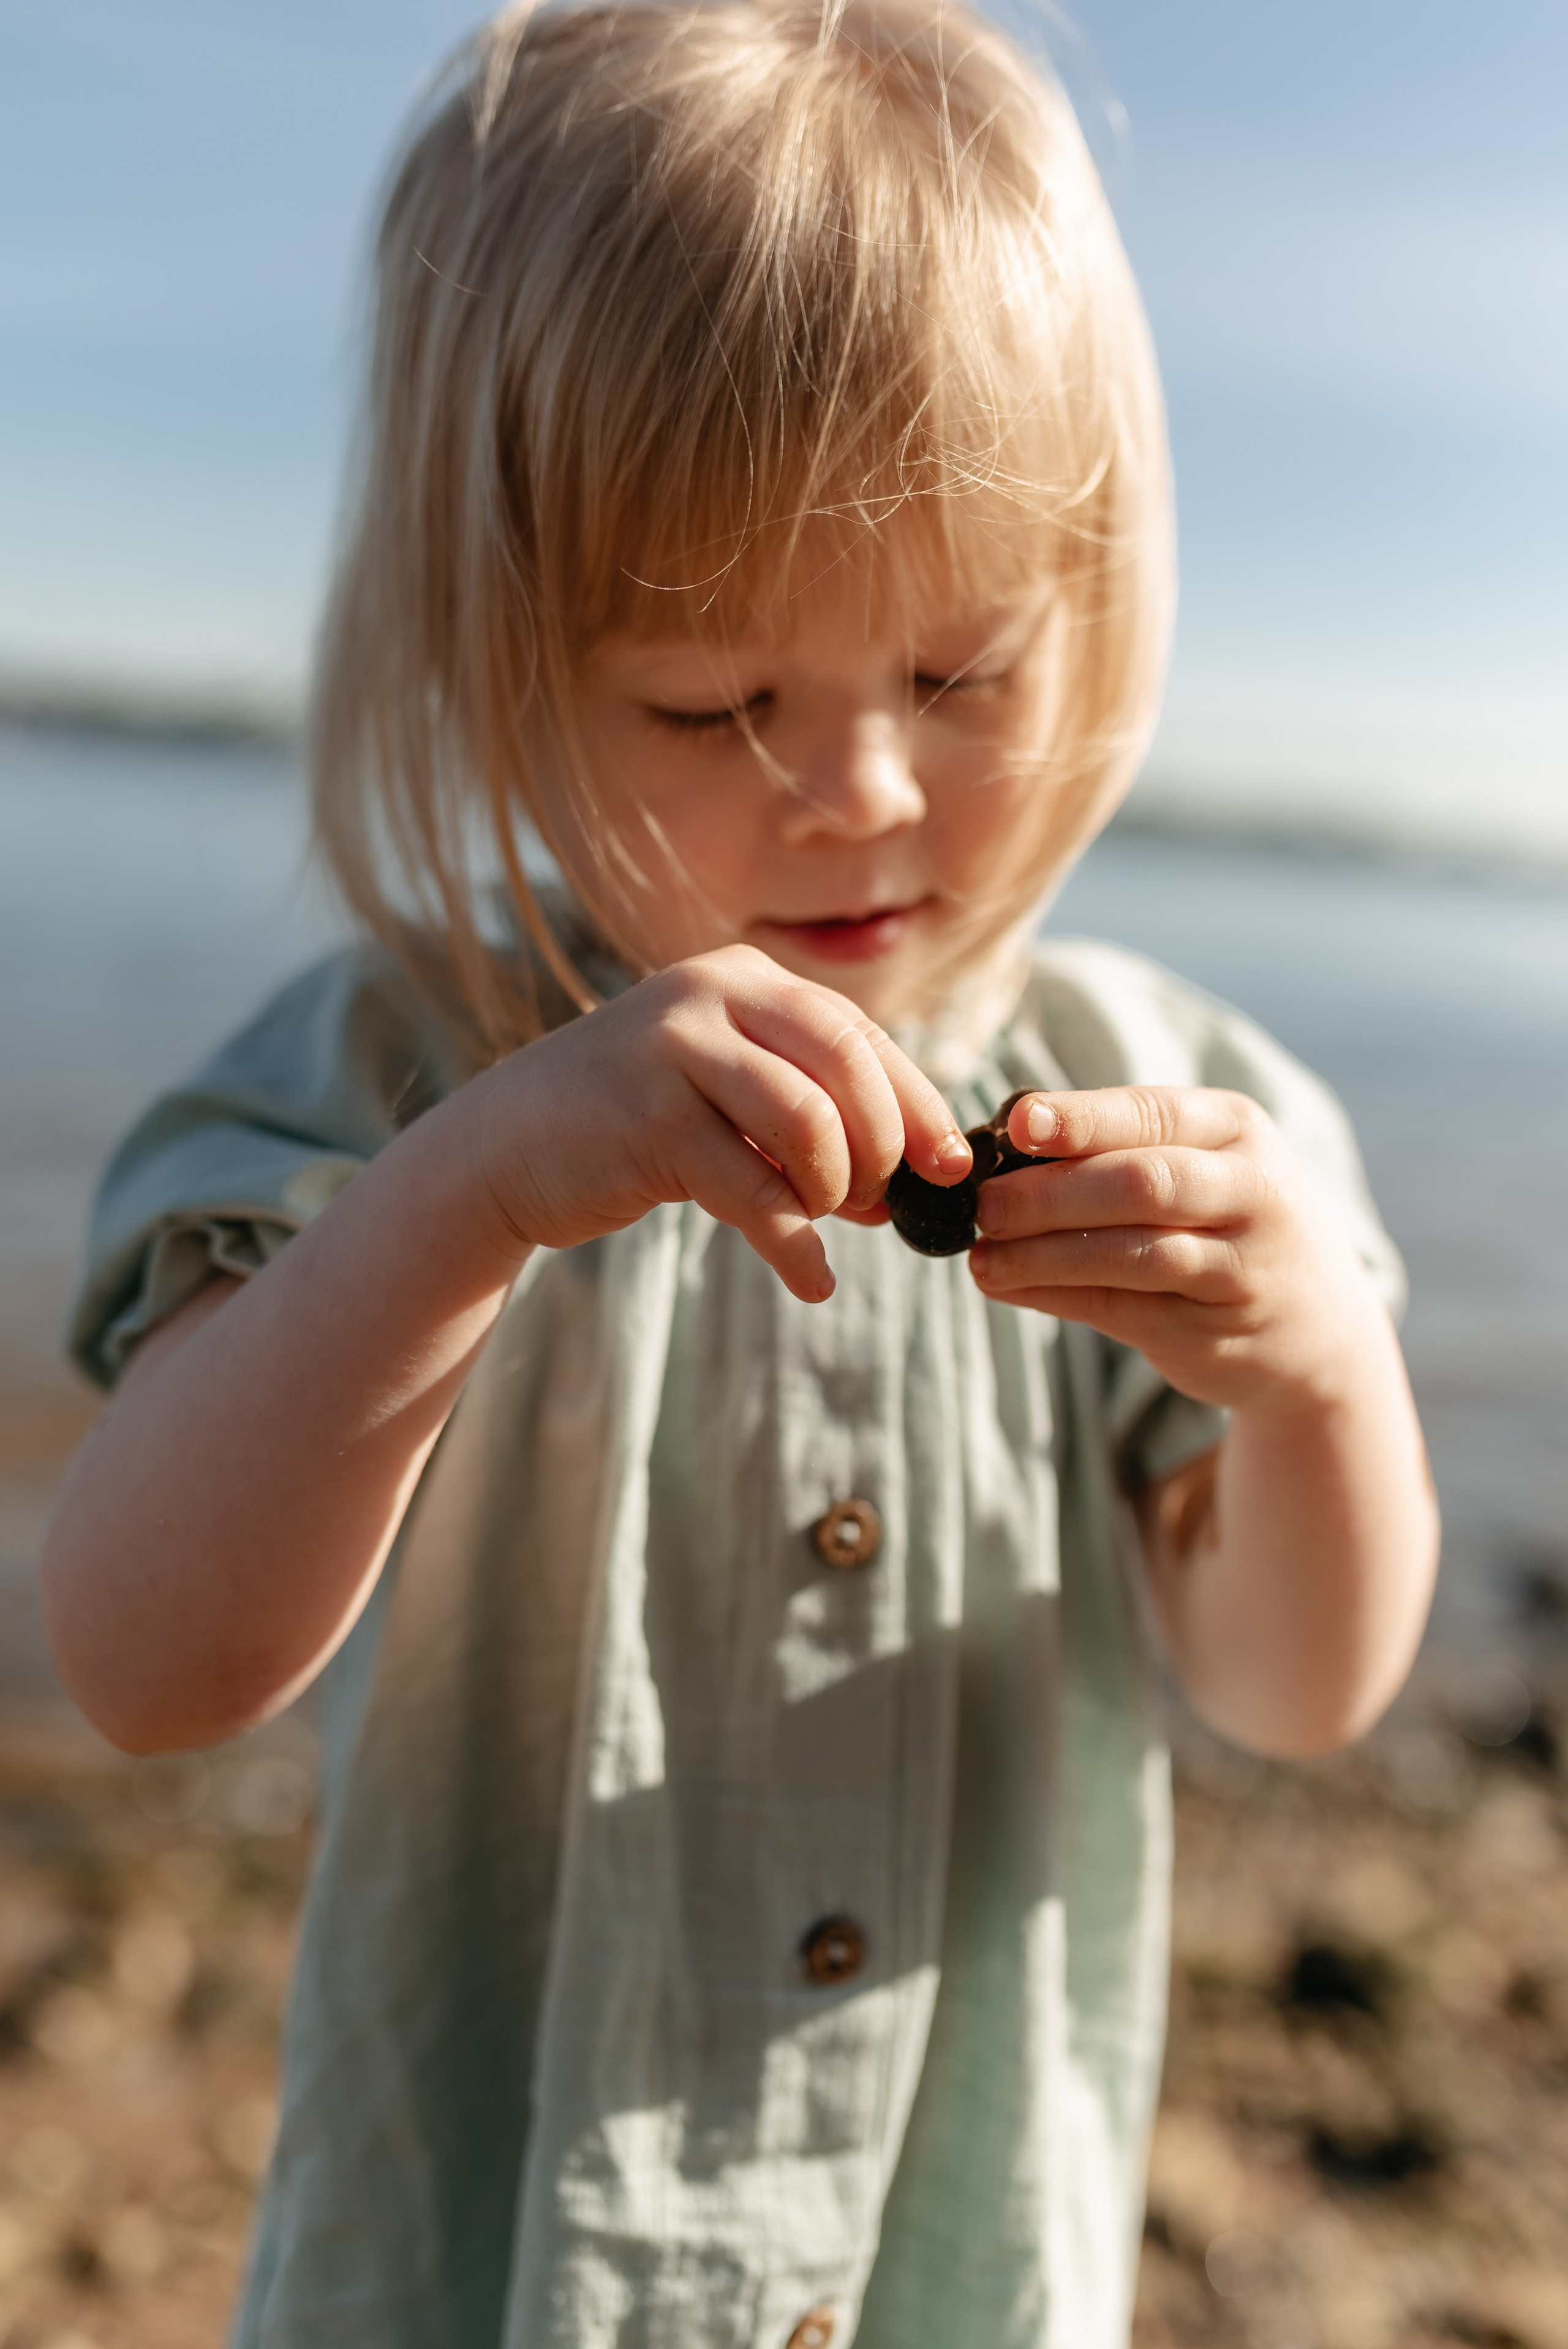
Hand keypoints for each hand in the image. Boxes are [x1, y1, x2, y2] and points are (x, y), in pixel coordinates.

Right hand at [471, 945, 971, 1302]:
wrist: (507, 1146)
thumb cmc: (634, 1125)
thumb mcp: (727, 1096)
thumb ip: (812, 1115)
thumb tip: (913, 1180)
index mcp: (745, 979)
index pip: (860, 1034)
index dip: (917, 1104)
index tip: (949, 1168)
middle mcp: (713, 994)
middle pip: (846, 1063)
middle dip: (882, 1144)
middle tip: (874, 1203)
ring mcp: (674, 1049)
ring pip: (807, 1119)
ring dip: (833, 1187)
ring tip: (819, 1221)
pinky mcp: (645, 1118)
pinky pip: (751, 1190)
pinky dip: (794, 1246)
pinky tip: (811, 1282)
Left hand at [969, 1087, 1382, 1413]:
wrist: (1318, 1328)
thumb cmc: (1225, 1221)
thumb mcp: (1199, 1164)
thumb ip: (1118, 1149)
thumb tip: (1002, 1139)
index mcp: (1237, 1131)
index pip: (1151, 1115)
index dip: (1080, 1119)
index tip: (1014, 1124)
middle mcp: (1252, 1194)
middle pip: (1140, 1183)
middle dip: (1049, 1193)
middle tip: (984, 1203)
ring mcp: (1239, 1268)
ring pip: (1130, 1254)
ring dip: (1043, 1254)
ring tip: (983, 1256)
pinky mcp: (1213, 1333)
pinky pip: (1121, 1309)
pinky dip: (1055, 1296)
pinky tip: (1008, 1286)